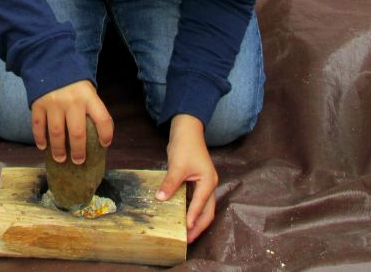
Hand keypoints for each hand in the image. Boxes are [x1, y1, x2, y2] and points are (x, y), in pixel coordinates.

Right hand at [30, 80, 112, 163]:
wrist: (50, 64)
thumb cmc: (74, 85)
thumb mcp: (88, 92)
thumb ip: (92, 109)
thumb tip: (99, 137)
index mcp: (88, 97)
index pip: (102, 119)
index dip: (106, 134)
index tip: (104, 144)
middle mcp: (72, 101)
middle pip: (77, 132)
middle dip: (79, 151)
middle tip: (78, 161)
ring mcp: (53, 103)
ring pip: (56, 133)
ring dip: (58, 150)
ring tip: (61, 159)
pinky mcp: (38, 104)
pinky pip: (38, 125)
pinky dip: (40, 138)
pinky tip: (43, 147)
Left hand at [157, 114, 216, 243]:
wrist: (187, 130)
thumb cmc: (185, 145)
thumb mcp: (177, 165)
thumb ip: (170, 183)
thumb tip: (161, 199)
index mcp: (208, 182)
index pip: (200, 205)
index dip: (193, 218)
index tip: (185, 231)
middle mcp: (209, 185)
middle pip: (207, 212)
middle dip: (198, 226)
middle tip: (187, 239)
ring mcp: (205, 184)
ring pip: (203, 208)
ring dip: (195, 220)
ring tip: (185, 233)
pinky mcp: (198, 182)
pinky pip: (196, 201)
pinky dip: (191, 211)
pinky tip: (181, 217)